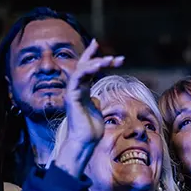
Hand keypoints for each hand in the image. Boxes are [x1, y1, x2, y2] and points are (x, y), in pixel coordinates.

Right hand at [54, 39, 123, 176]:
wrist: (85, 141)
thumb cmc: (91, 130)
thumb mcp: (97, 111)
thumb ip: (95, 102)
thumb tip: (97, 98)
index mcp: (83, 90)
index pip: (87, 69)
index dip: (94, 57)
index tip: (106, 49)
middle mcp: (77, 88)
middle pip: (84, 65)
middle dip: (99, 58)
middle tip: (117, 58)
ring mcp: (73, 91)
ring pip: (82, 69)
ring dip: (96, 62)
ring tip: (110, 60)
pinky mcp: (72, 96)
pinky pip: (78, 78)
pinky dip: (87, 70)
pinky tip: (98, 66)